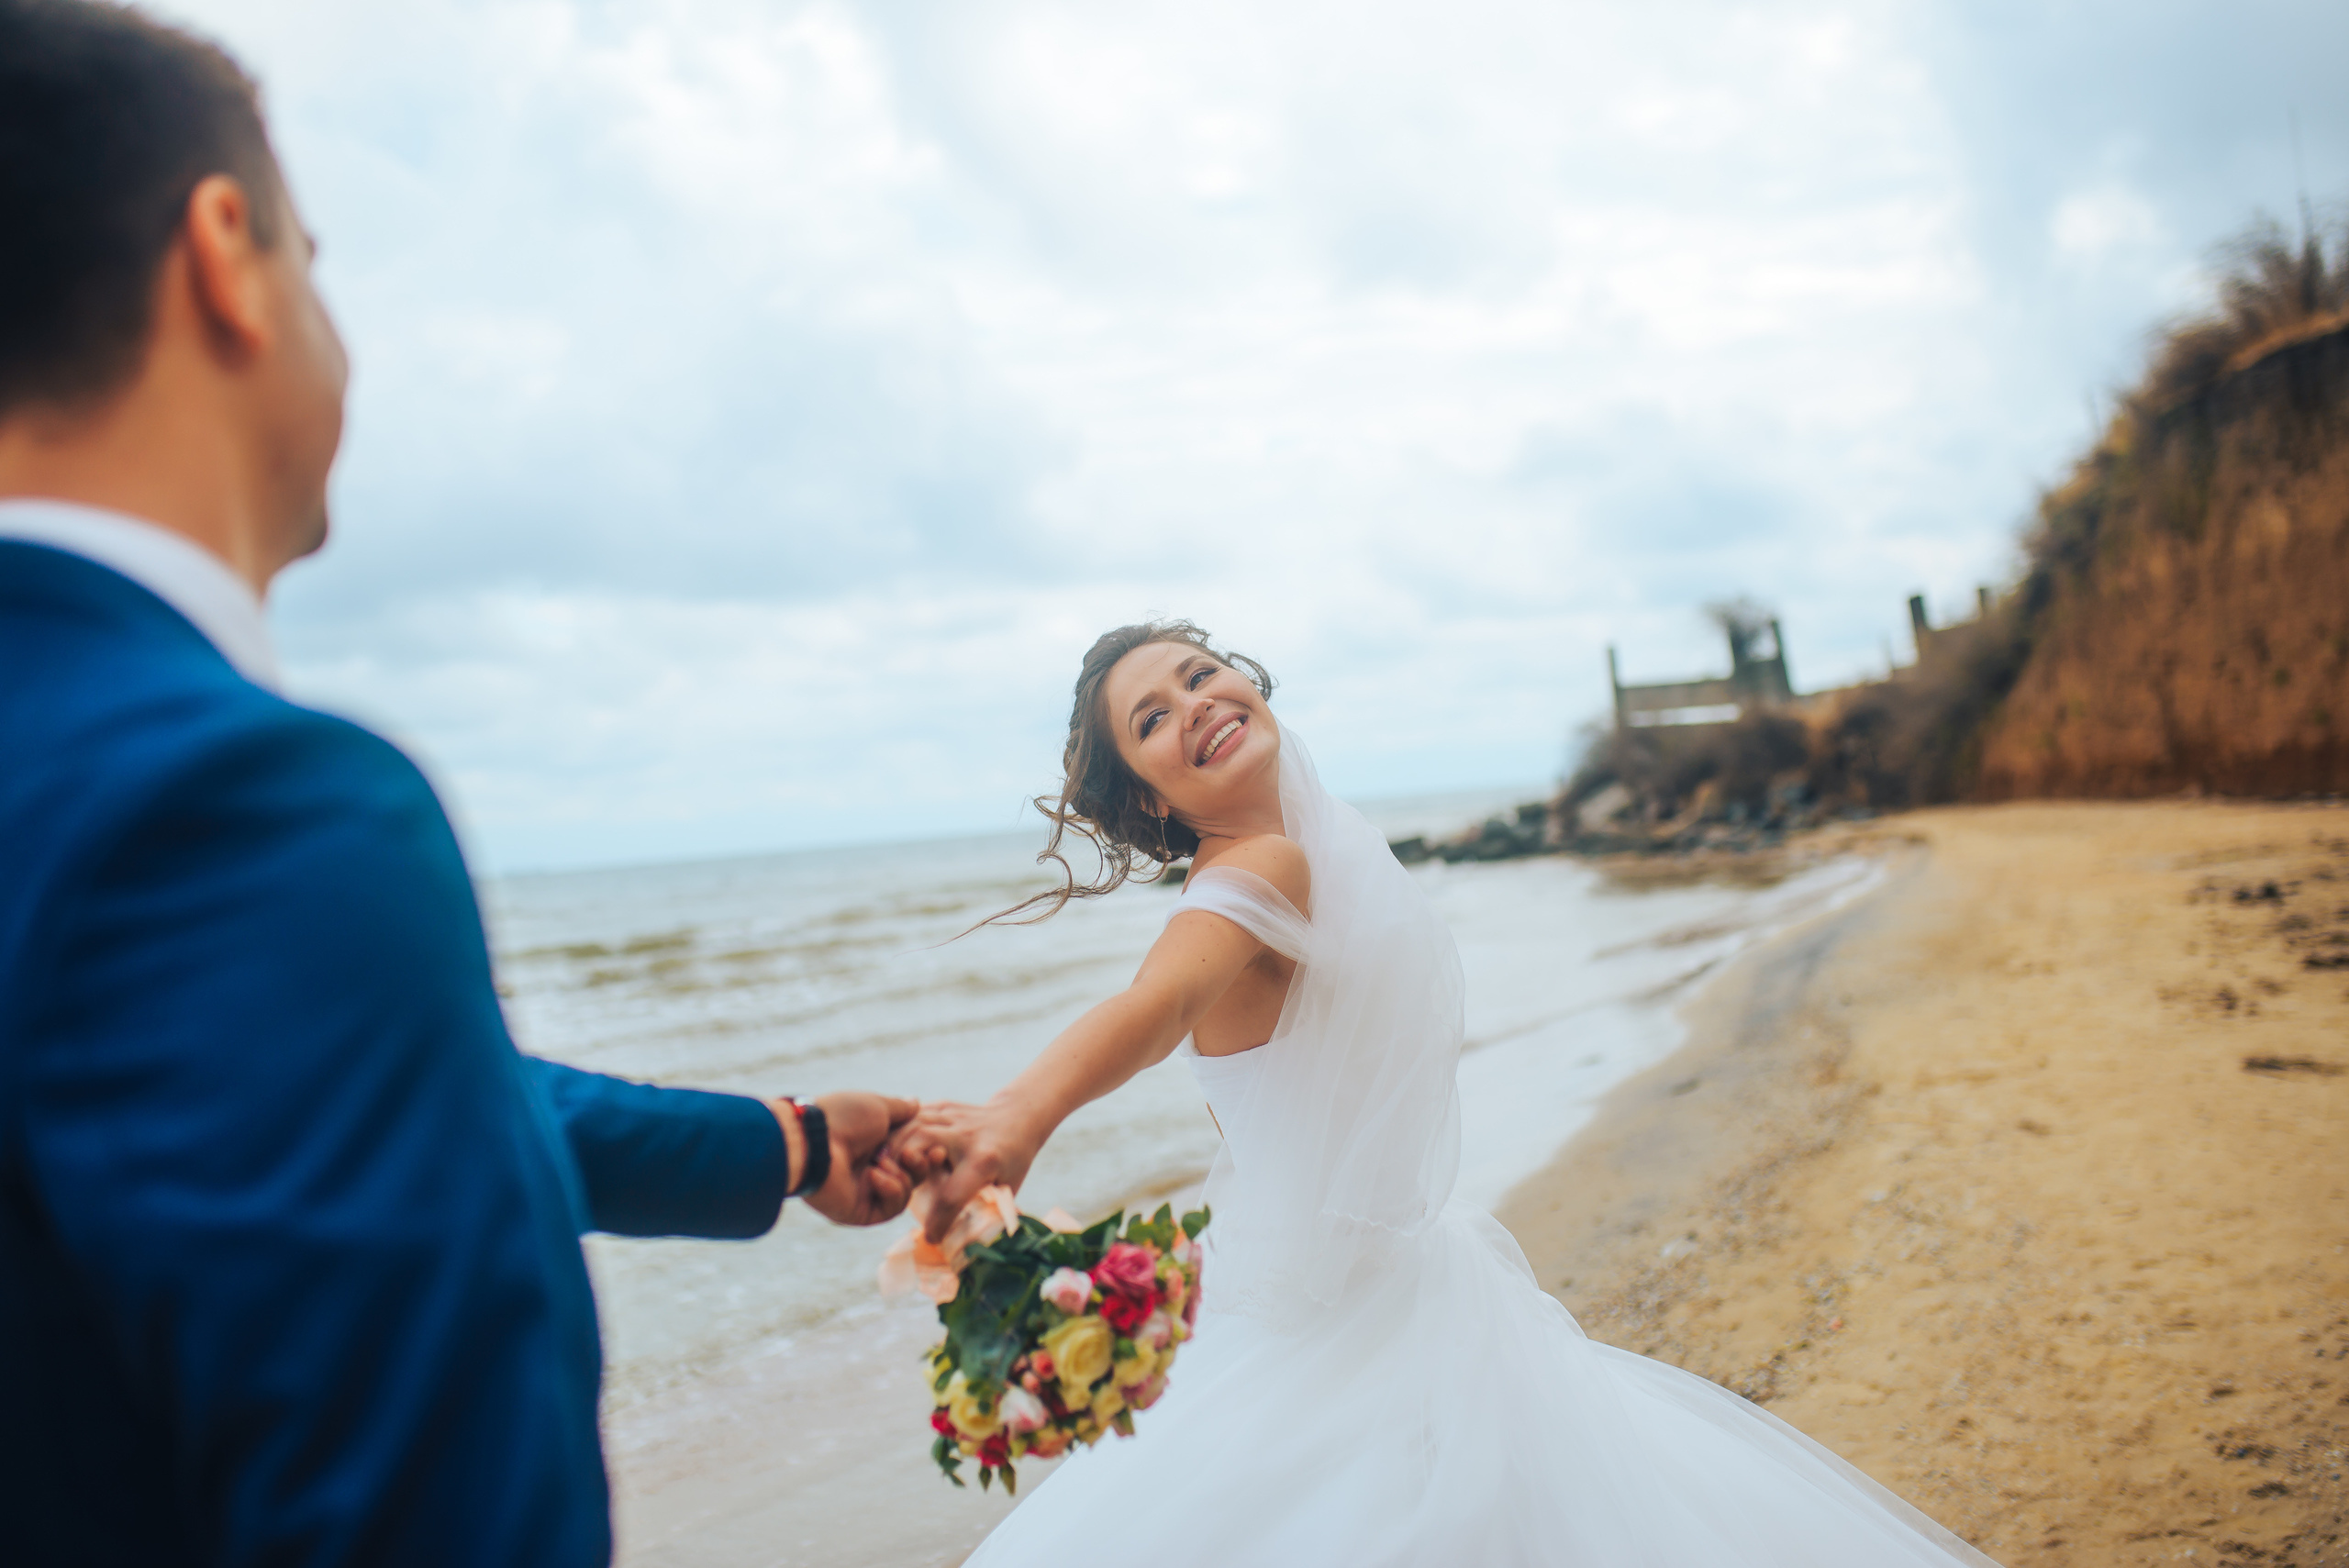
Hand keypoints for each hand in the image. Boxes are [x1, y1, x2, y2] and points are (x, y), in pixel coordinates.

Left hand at [787, 1092, 919, 1226]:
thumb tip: (916, 1103)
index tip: (939, 1147)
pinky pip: (889, 1209)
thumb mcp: (879, 1106)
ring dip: (901, 1177)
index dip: (926, 1152)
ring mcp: (863, 1192)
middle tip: (931, 1154)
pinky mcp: (858, 1212)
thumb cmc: (843, 1118)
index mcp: (873, 1145)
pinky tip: (875, 1175)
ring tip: (881, 1162)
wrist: (814, 1141)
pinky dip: (890, 1191)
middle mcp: (869, 1169)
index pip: (910, 1155)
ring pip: (904, 1194)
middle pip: (912, 1176)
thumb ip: (901, 1109)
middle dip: (922, 1165)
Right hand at [893, 1099, 1046, 1243]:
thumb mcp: (1008, 1187)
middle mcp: (966, 1135)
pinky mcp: (942, 1107)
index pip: (952, 1195)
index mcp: (984, 1160)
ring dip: (892, 1148)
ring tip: (882, 1170)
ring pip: (911, 1126)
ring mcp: (953, 1116)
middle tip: (891, 1191)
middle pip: (920, 1146)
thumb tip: (962, 1247)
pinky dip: (896, 1132)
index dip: (938, 1221)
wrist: (1019, 1117)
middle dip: (900, 1169)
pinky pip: (912, 1116)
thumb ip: (985, 1210)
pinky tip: (887, 1147)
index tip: (932, 1237)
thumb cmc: (1013, 1159)